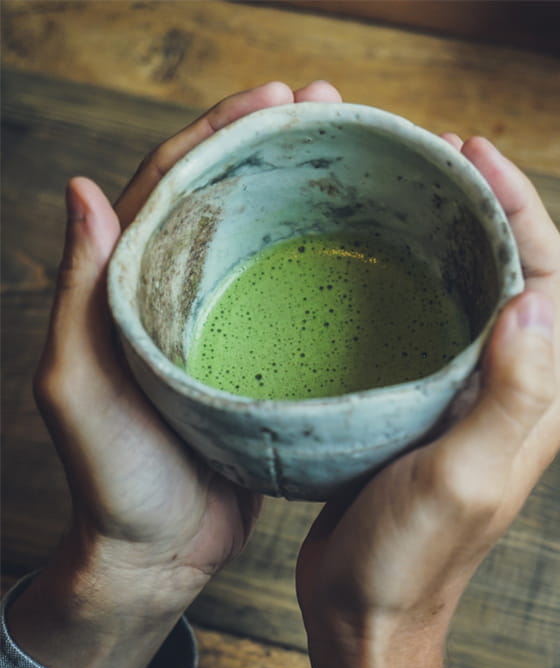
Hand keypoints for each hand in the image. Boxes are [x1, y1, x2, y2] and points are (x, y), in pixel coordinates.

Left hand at [8, 81, 342, 667]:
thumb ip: (79, 297)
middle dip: (275, 145)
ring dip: (303, 194)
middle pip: (227, 198)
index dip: (219, 132)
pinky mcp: (262, 363)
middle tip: (331, 110)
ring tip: (355, 159)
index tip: (276, 99)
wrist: (157, 553)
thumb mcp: (77, 389)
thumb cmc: (113, 480)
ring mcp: (224, 326)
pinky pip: (290, 299)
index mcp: (133, 289)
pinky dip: (319, 263)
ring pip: (264, 242)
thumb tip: (82, 190)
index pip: (173, 186)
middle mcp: (179, 295)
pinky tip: (359, 249)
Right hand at [296, 136, 559, 667]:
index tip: (473, 154)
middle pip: (512, 275)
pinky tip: (371, 267)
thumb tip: (533, 298)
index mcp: (532, 399)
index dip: (519, 208)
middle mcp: (507, 391)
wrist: (366, 612)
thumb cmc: (409, 558)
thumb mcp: (463, 478)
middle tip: (434, 159)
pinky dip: (409, 284)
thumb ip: (511, 394)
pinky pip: (426, 328)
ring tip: (404, 195)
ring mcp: (462, 398)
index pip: (546, 278)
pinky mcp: (419, 408)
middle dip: (484, 208)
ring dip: (446, 240)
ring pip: (467, 296)